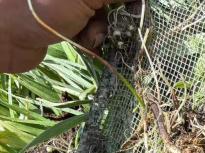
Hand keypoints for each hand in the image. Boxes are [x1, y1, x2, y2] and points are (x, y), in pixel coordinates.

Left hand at [0, 0, 133, 72]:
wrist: (3, 36)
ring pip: (102, 15)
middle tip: (115, 25)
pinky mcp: (61, 20)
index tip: (137, 10)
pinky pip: (88, 28)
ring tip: (91, 37)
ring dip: (103, 29)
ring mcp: (65, 2)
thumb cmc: (42, 7)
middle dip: (117, 14)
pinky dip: (91, 38)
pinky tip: (84, 43)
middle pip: (110, 1)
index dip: (130, 0)